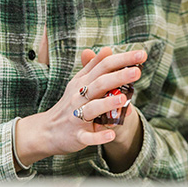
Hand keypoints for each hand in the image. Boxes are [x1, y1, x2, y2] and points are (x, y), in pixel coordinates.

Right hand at [14, 47, 145, 165]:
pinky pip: (88, 137)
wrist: (46, 131)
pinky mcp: (77, 136)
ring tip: (123, 98)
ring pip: (92, 108)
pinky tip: (111, 133)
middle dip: (119, 77)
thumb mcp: (78, 82)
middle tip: (137, 71)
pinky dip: (99, 136)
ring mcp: (77, 117)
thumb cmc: (69, 104)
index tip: (141, 54)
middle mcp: (79, 97)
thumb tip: (108, 49)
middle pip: (100, 83)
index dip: (122, 59)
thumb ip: (93, 66)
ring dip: (107, 104)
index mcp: (82, 82)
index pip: (103, 66)